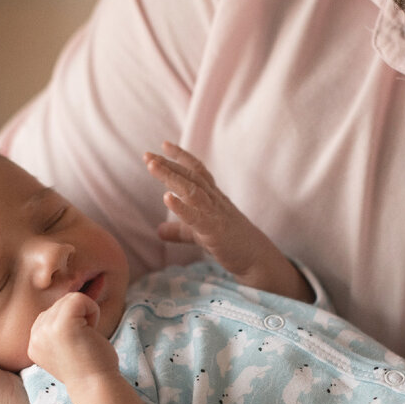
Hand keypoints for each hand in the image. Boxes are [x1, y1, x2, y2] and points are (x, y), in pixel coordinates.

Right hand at [28, 292, 120, 385]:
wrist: (97, 385)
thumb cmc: (91, 364)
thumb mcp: (73, 338)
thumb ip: (71, 315)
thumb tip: (99, 279)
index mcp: (34, 340)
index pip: (55, 311)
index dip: (74, 321)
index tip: (78, 345)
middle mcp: (34, 334)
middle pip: (61, 302)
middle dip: (80, 318)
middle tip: (83, 344)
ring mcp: (45, 329)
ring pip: (71, 298)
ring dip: (87, 315)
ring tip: (86, 340)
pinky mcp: (60, 324)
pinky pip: (80, 298)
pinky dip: (93, 312)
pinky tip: (90, 334)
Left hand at [146, 142, 311, 301]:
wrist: (257, 259)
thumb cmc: (232, 244)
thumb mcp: (201, 234)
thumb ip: (180, 230)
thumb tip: (159, 231)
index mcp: (213, 198)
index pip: (197, 171)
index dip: (181, 157)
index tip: (164, 145)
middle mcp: (215, 200)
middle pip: (191, 176)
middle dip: (168, 164)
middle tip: (148, 155)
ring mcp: (216, 214)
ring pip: (192, 189)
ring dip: (171, 176)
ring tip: (152, 166)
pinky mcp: (215, 231)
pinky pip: (196, 216)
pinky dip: (181, 206)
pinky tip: (167, 198)